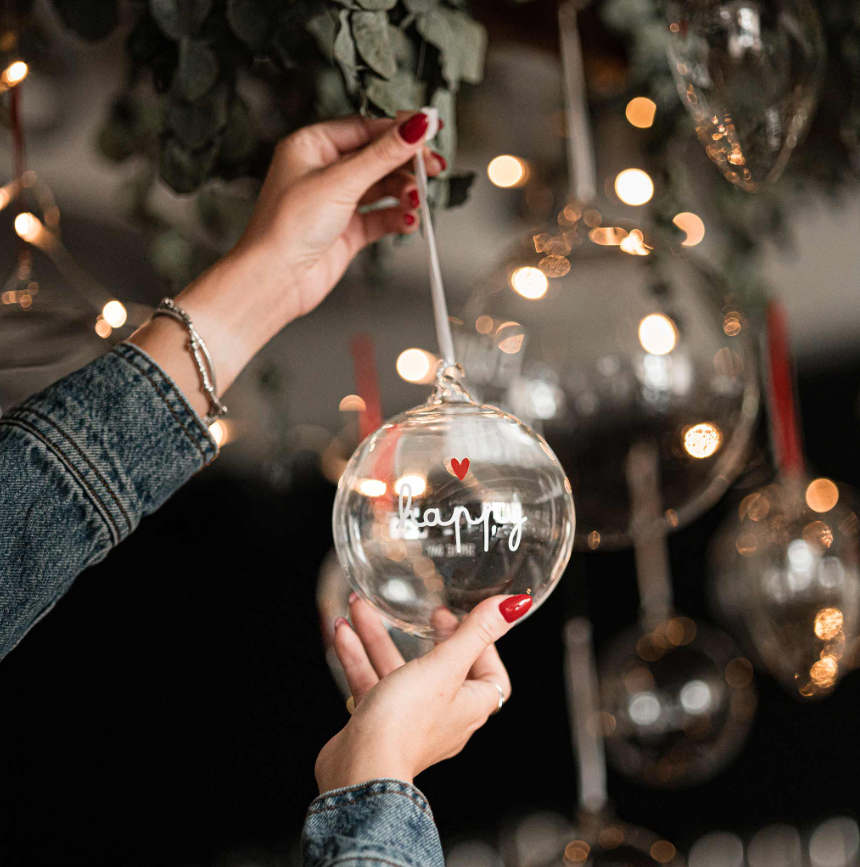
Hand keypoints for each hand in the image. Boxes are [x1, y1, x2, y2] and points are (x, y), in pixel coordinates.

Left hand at [234, 112, 443, 320]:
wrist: (276, 279)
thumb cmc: (287, 227)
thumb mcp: (340, 181)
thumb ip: (383, 154)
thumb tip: (415, 127)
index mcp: (312, 146)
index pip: (365, 128)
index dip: (399, 129)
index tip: (429, 129)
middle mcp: (324, 171)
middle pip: (378, 157)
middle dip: (406, 164)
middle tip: (433, 166)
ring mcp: (336, 202)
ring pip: (382, 187)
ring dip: (404, 192)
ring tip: (415, 200)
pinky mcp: (347, 230)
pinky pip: (381, 216)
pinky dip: (397, 217)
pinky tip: (407, 220)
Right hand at [314, 593, 532, 792]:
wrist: (361, 770)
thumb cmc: (407, 724)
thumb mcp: (446, 666)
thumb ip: (477, 632)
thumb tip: (515, 605)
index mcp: (469, 705)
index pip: (490, 675)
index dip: (483, 646)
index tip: (466, 620)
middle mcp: (442, 715)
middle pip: (439, 667)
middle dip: (423, 635)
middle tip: (420, 614)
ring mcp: (408, 721)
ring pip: (396, 670)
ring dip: (378, 637)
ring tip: (361, 608)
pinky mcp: (377, 724)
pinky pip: (370, 682)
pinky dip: (357, 656)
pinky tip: (342, 633)